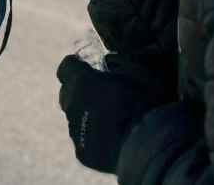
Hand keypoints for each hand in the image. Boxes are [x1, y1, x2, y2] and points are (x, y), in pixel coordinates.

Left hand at [57, 54, 153, 173]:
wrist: (147, 146)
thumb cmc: (145, 103)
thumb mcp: (136, 72)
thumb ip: (117, 64)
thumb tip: (109, 63)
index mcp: (82, 81)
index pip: (66, 67)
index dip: (77, 66)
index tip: (88, 68)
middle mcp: (72, 105)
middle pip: (67, 93)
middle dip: (80, 91)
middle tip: (101, 93)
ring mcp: (75, 130)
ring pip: (75, 117)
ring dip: (87, 115)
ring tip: (111, 120)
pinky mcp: (82, 152)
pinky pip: (83, 139)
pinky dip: (94, 137)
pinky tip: (113, 139)